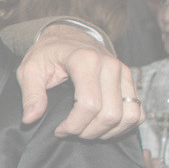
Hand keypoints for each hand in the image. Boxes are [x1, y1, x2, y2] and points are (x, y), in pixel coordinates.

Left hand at [17, 23, 141, 138]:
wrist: (69, 36)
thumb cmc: (48, 53)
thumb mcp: (29, 69)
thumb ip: (31, 94)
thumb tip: (30, 118)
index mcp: (85, 60)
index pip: (89, 104)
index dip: (74, 125)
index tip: (59, 130)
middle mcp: (110, 66)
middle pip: (110, 114)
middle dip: (88, 131)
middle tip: (71, 131)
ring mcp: (124, 73)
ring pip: (128, 116)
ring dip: (107, 132)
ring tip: (86, 130)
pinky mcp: (131, 81)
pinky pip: (139, 112)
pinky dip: (124, 126)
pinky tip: (103, 127)